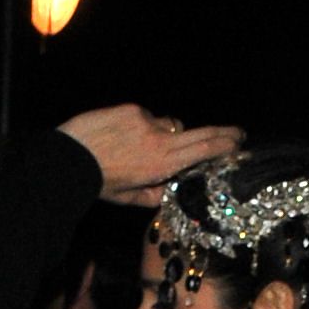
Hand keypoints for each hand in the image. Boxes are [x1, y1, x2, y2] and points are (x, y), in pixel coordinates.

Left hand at [59, 104, 242, 204]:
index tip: (240, 141)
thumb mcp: (129, 199)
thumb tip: (170, 192)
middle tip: (235, 134)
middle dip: (222, 133)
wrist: (68, 159)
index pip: (205, 149)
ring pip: (167, 126)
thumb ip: (154, 195)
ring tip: (136, 148)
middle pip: (202, 132)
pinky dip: (138, 126)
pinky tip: (119, 137)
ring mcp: (147, 121)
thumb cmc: (98, 183)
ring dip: (162, 135)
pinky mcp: (132, 109)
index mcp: (164, 164)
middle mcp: (162, 140)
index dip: (227, 143)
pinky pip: (144, 117)